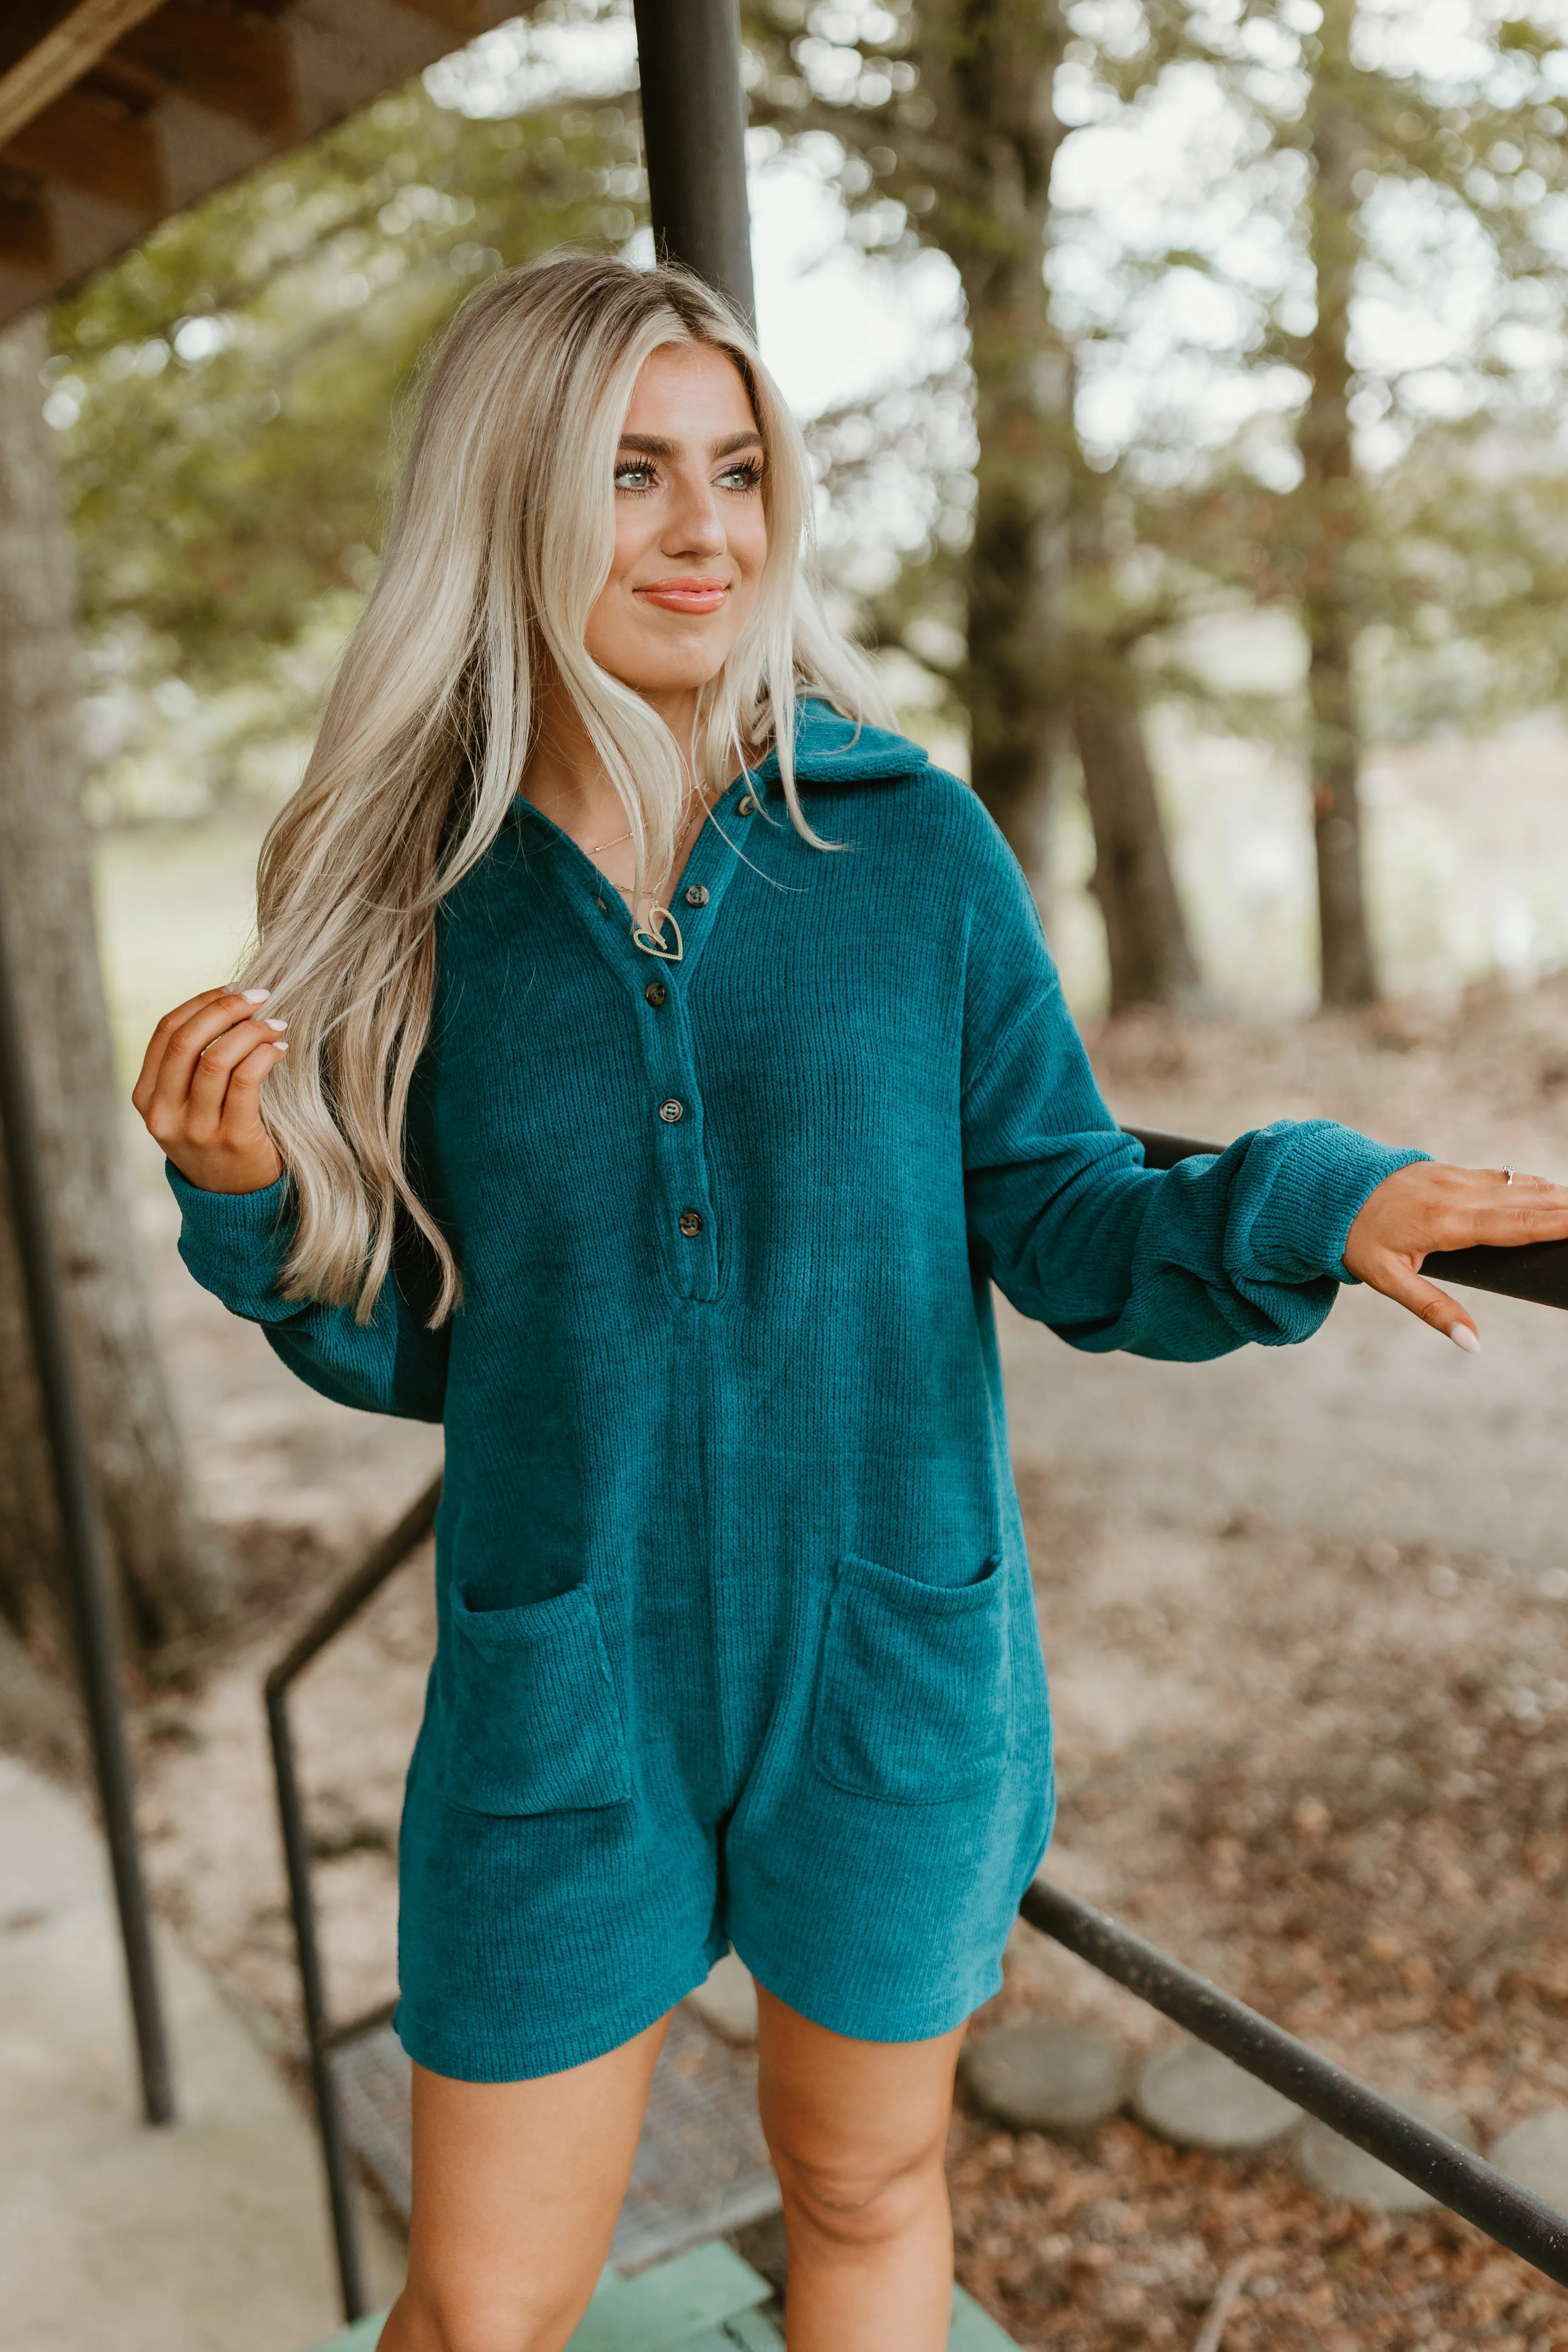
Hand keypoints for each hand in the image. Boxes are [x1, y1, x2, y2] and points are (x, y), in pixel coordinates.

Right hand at [132, 987, 286, 1194]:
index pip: (166, 1032)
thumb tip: (226, 1003)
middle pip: (187, 1040)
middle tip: (260, 995)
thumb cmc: (216, 1139)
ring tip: (276, 1024)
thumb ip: (191, 1065)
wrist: (233, 1202)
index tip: (232, 989)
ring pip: (216, 1057)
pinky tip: (280, 1049)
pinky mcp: (231, 1140)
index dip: (201, 1003)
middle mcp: (164, 1114)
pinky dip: (264, 1055)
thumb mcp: (187, 1106)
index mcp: (147, 1098)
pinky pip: (246, 1080)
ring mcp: (196, 1130)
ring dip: (251, 1030)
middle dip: (225, 1008)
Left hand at [1344, 1159, 1567, 1351]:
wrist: (1329, 1192)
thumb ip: (1434, 1311)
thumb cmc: (1358, 1240)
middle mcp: (1456, 1194)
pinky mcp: (1453, 1171)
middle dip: (1567, 1208)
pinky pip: (1504, 1178)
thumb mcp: (1388, 1281)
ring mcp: (1456, 1178)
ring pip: (1520, 1185)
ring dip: (1557, 1195)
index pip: (1514, 1224)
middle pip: (1527, 1201)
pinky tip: (1556, 1194)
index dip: (1556, 1222)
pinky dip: (1534, 1186)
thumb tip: (1473, 1342)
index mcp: (1445, 1222)